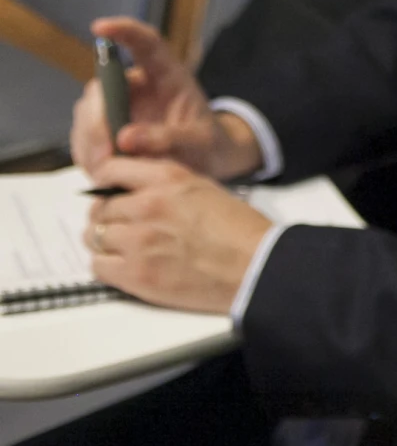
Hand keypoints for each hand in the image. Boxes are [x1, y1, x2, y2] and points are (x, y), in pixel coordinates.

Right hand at [71, 17, 260, 181]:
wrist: (205, 165)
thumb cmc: (207, 146)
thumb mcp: (198, 143)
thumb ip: (168, 139)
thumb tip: (125, 138)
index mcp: (168, 77)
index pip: (146, 44)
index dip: (124, 31)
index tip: (100, 27)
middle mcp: (137, 88)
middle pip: (103, 88)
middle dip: (98, 117)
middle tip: (107, 150)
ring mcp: (118, 109)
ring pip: (87, 114)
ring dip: (91, 140)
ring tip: (108, 166)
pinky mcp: (105, 133)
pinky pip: (83, 138)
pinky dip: (88, 154)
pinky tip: (103, 170)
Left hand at [83, 156, 270, 314]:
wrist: (255, 265)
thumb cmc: (238, 229)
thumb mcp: (202, 188)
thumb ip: (163, 184)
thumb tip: (129, 191)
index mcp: (167, 179)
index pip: (110, 170)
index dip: (104, 183)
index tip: (106, 192)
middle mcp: (147, 206)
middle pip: (99, 209)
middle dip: (107, 217)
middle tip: (121, 226)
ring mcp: (138, 241)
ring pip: (93, 237)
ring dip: (105, 242)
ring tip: (125, 248)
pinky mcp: (135, 274)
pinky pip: (97, 266)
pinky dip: (107, 266)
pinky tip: (125, 266)